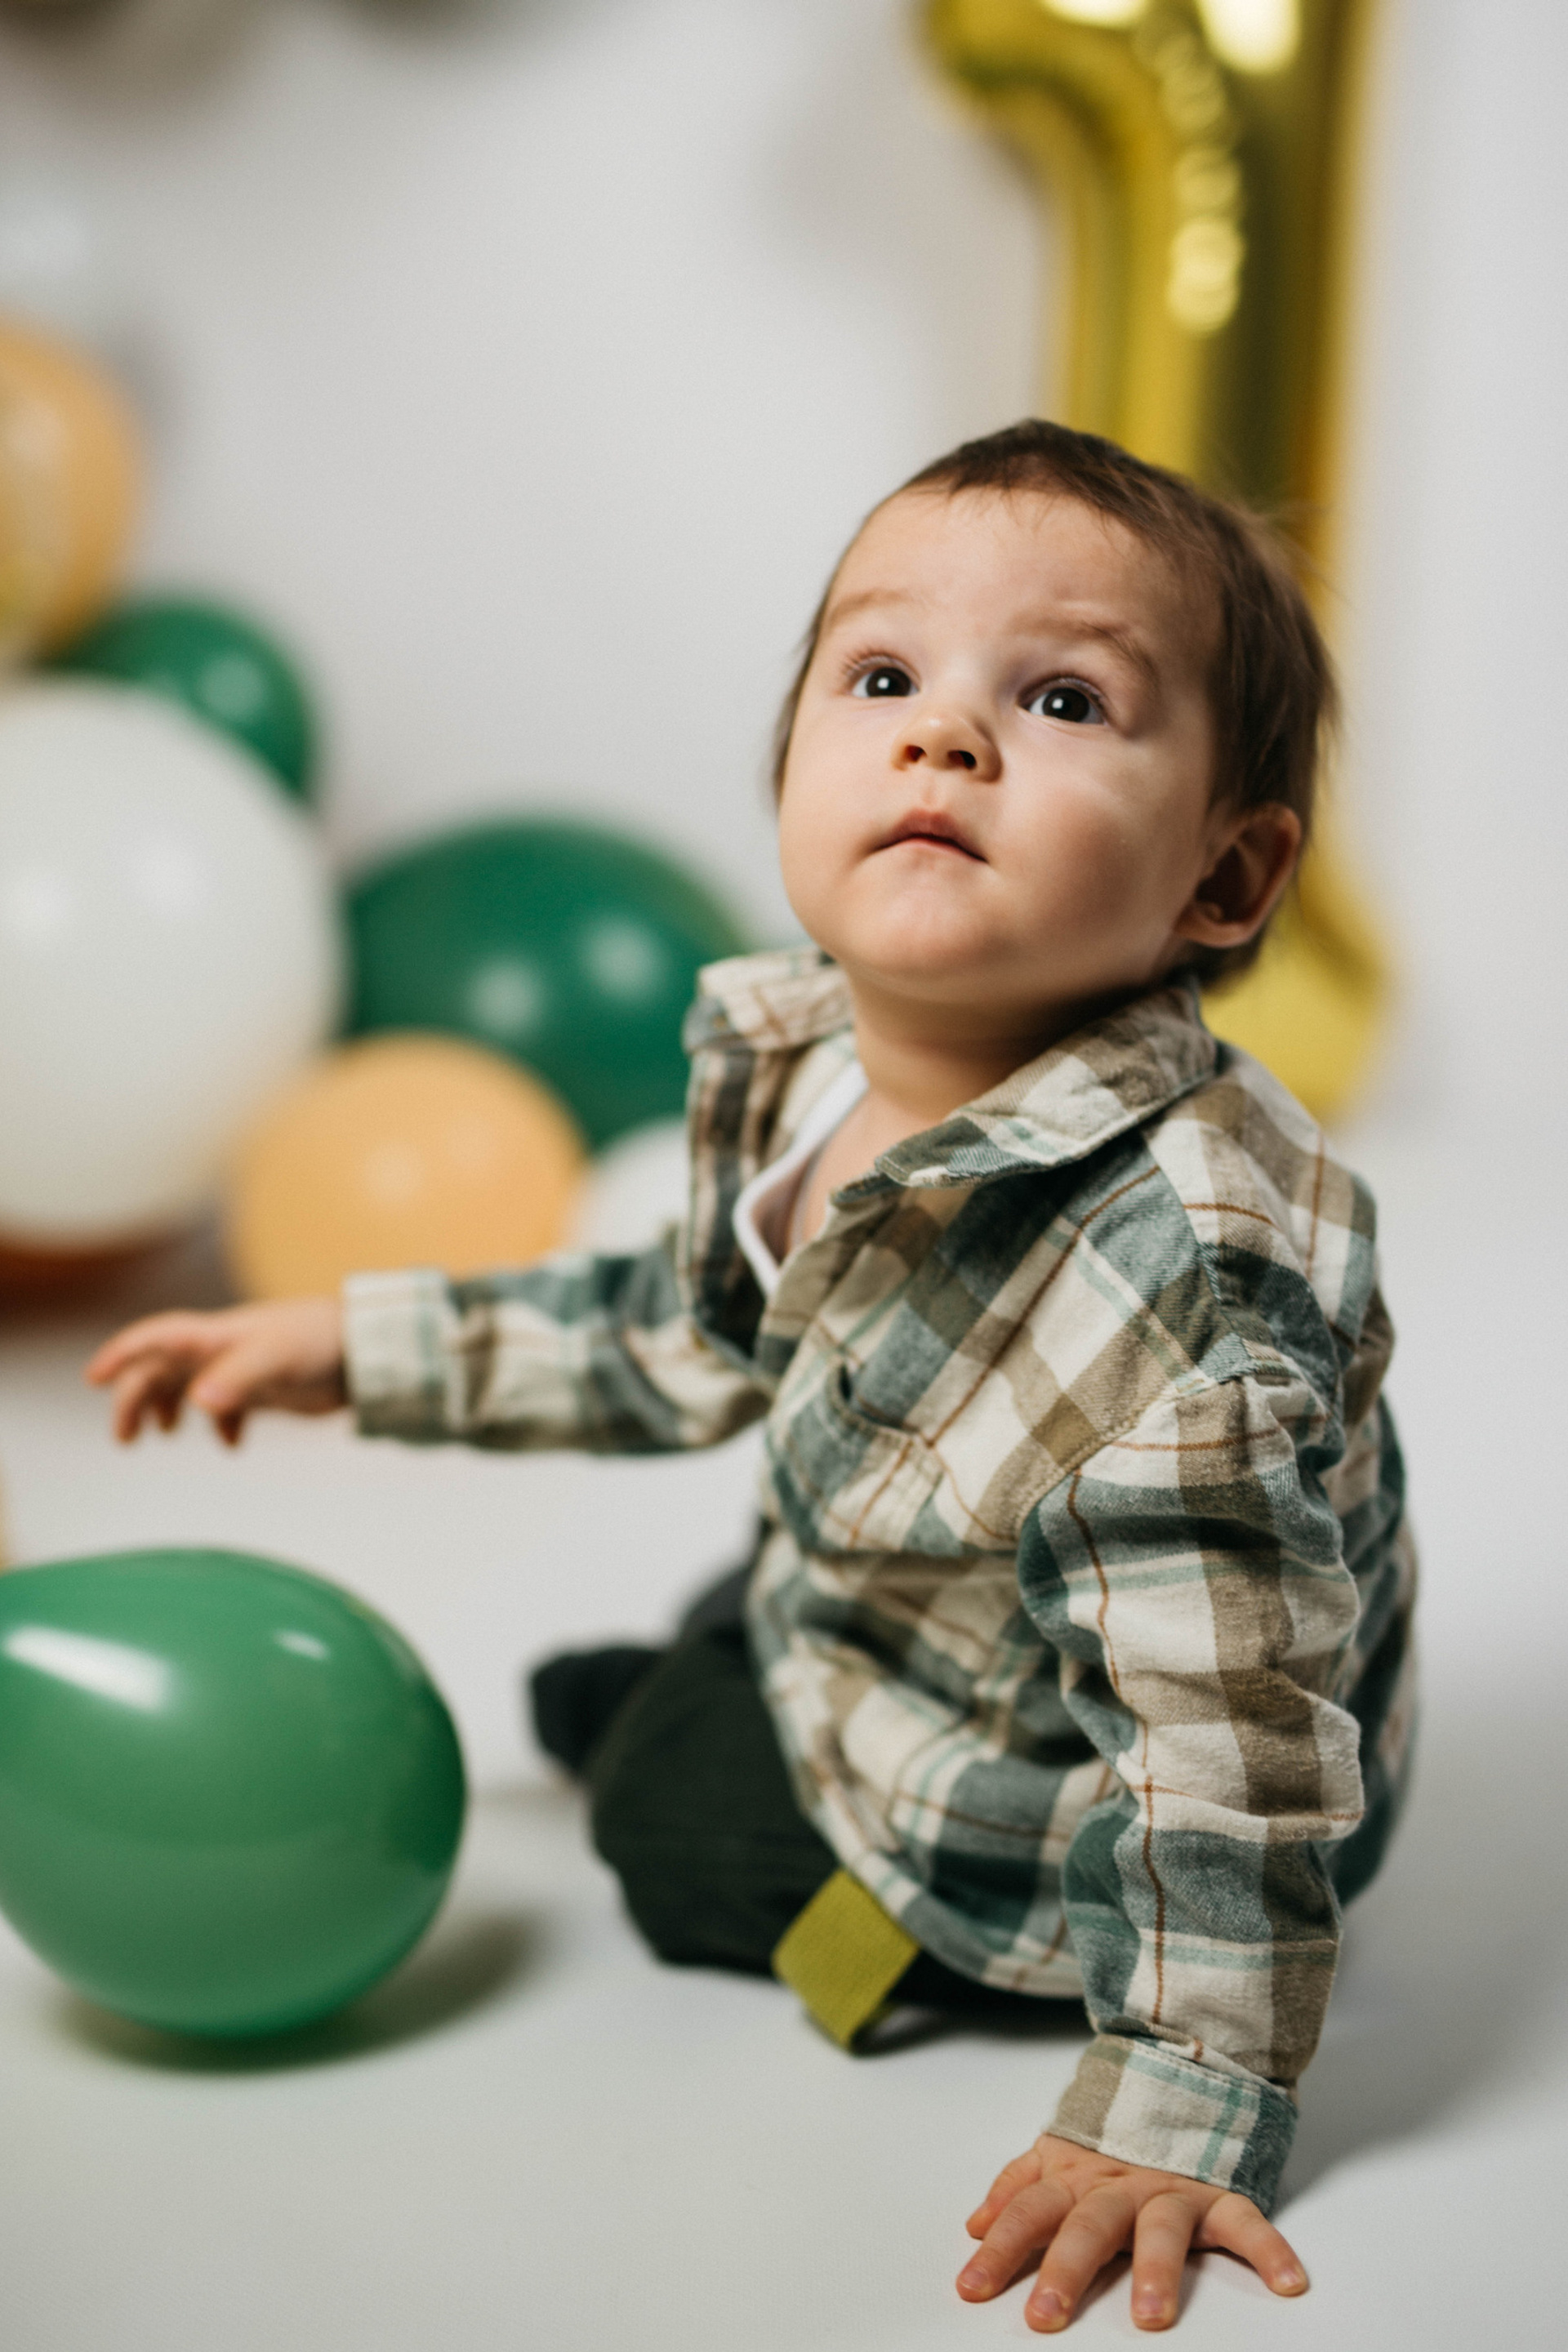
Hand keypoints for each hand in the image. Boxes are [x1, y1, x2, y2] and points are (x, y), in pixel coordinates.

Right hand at [85, 1299, 347, 1447]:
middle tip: (125, 1438)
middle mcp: (223, 1350)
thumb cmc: (320, 1342)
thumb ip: (238, 1379)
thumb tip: (198, 1403)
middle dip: (136, 1399)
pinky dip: (222, 1425)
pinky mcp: (266, 1389)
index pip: (158, 1337)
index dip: (123, 1353)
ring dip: (167, 1408)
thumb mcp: (276, 1357)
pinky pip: (230, 1406)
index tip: (94, 1378)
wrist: (367, 1350)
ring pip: (190, 1387)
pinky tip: (232, 1443)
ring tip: (161, 1436)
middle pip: (163, 1370)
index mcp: (217, 1336)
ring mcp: (243, 1369)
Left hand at [956, 2132, 1305, 2332]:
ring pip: (1162, 2228)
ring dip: (1155, 2271)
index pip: (1029, 2211)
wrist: (1178, 2066)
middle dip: (1065, 2270)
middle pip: (1088, 2226)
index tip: (972, 2288)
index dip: (999, 2247)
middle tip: (1045, 2315)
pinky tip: (1287, 2283)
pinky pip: (1247, 2220)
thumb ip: (1017, 2187)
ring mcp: (1171, 2187)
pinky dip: (1270, 2250)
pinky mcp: (1219, 2190)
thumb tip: (973, 2225)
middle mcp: (1120, 2184)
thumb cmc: (1113, 2130)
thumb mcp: (1057, 2150)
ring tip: (1150, 2315)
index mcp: (1076, 2174)